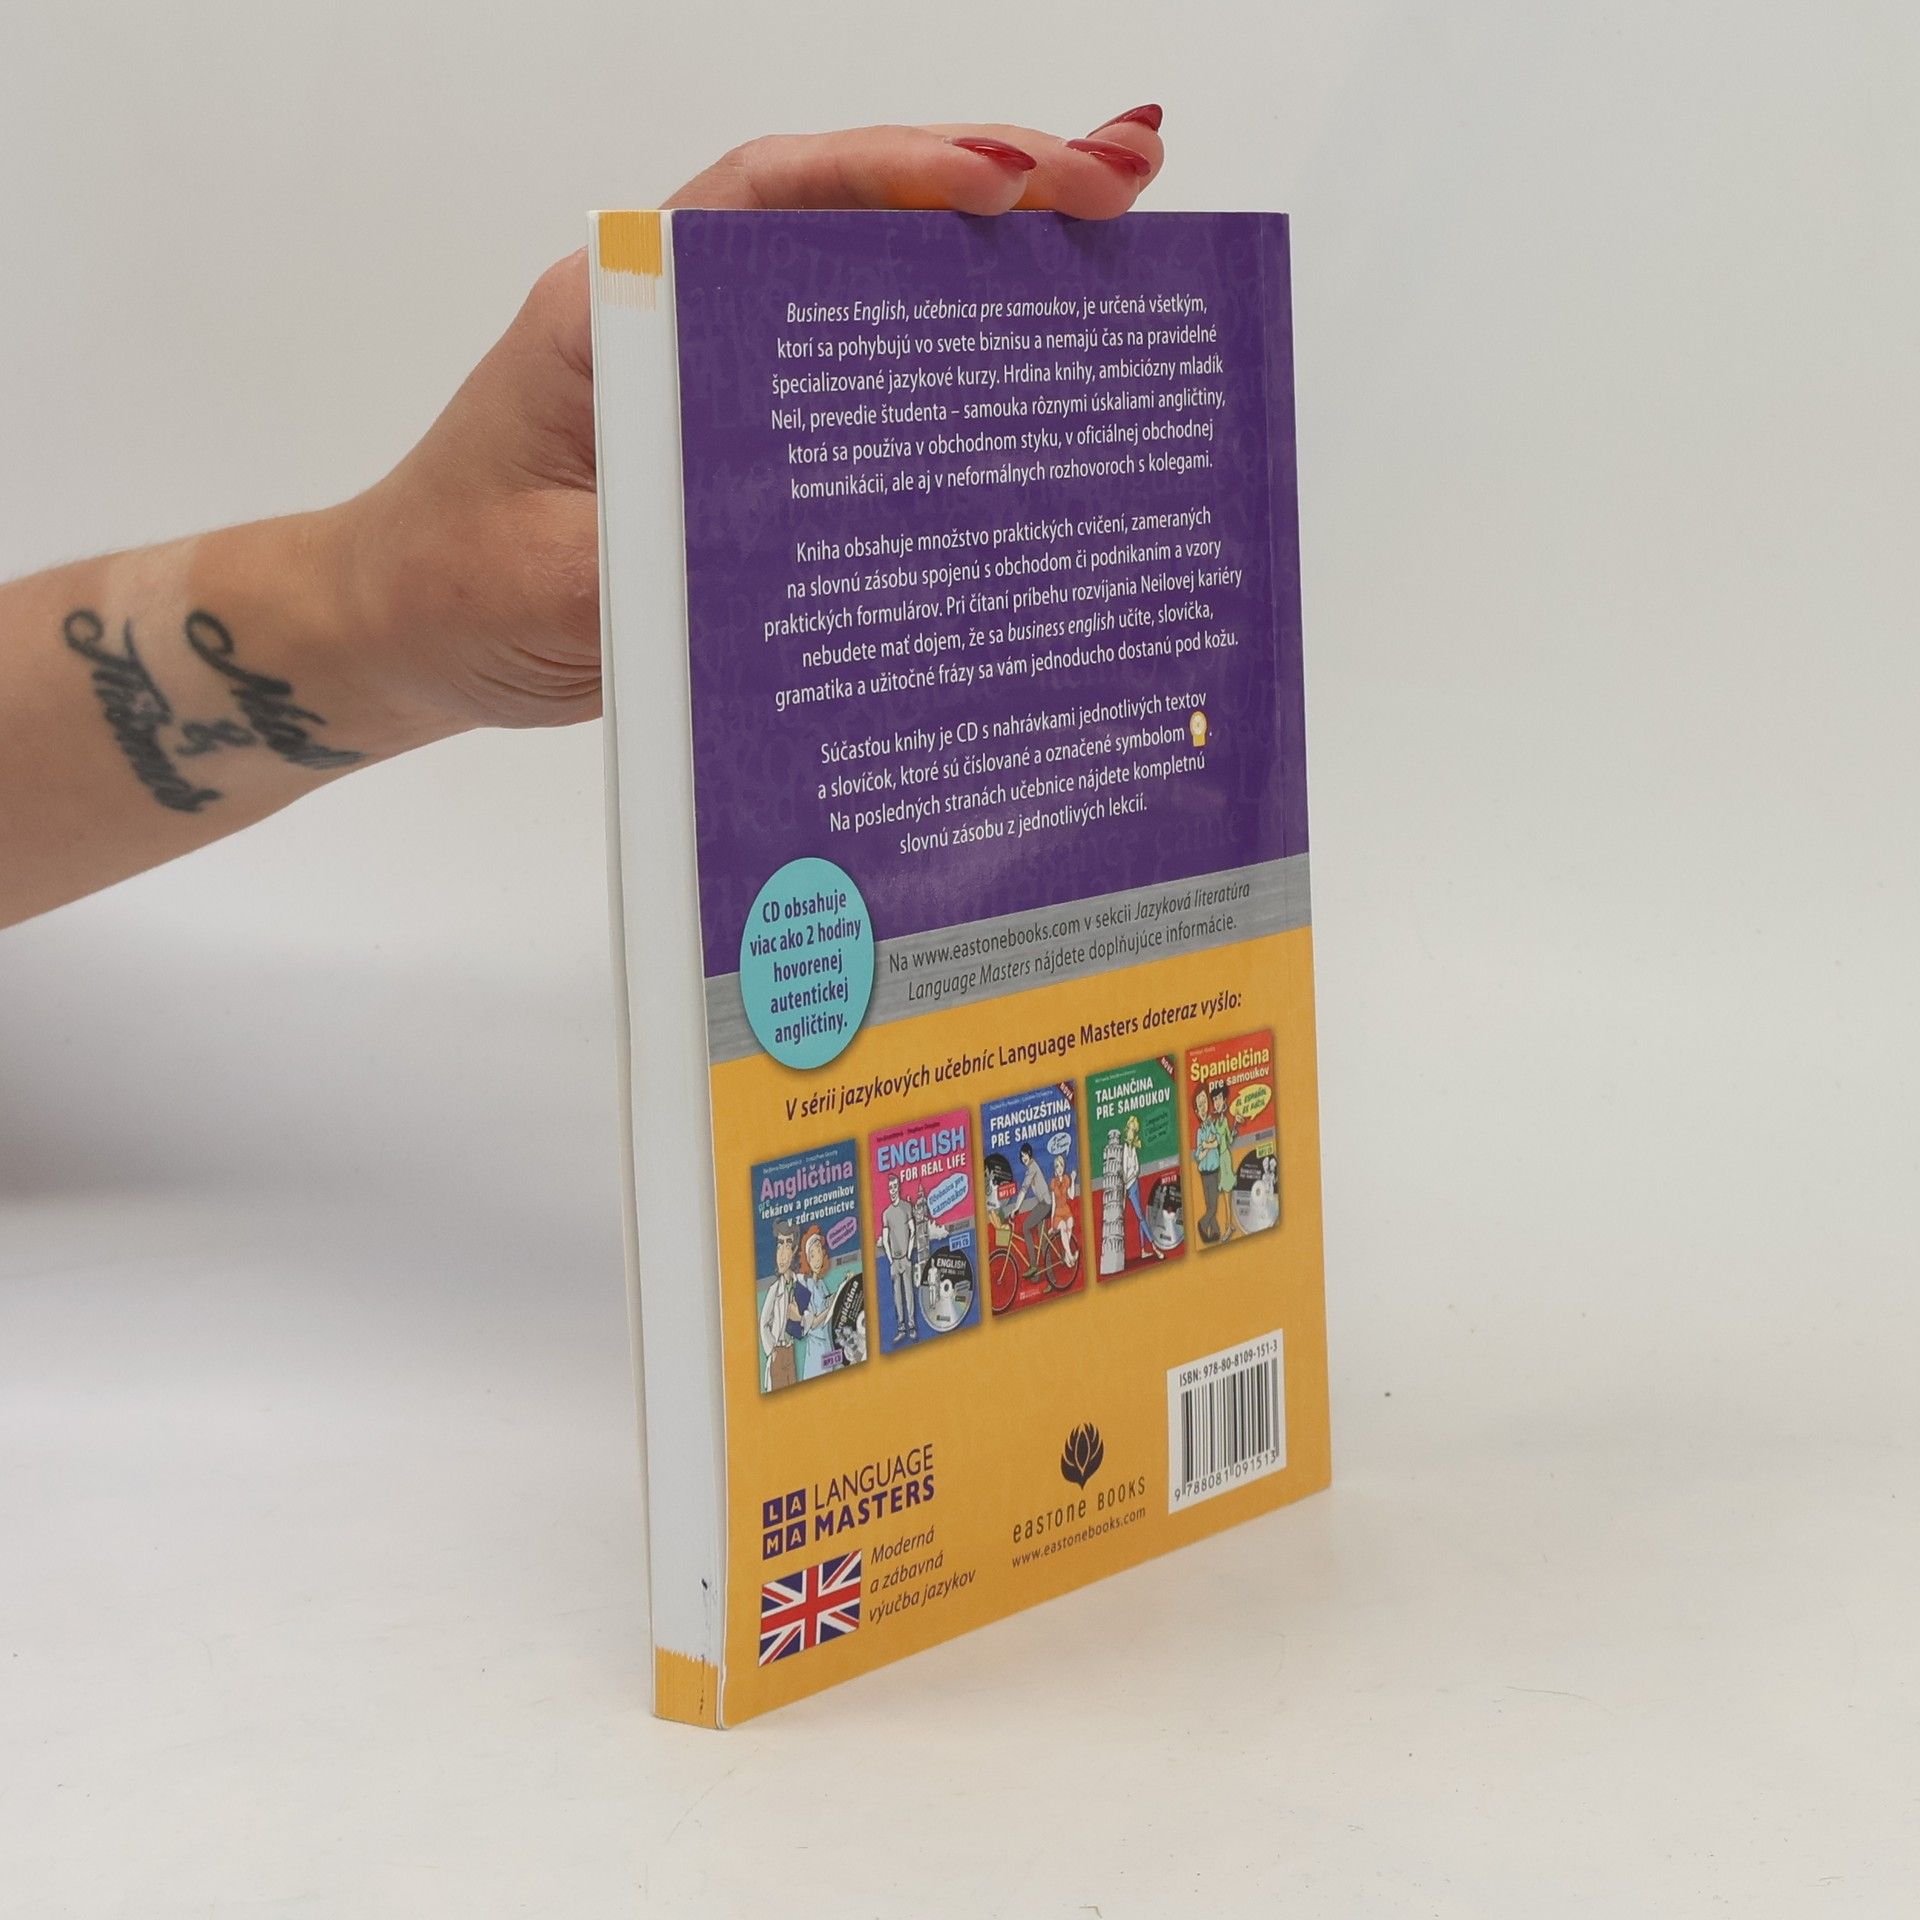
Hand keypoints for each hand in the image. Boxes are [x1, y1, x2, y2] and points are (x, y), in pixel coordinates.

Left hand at [335, 112, 1165, 739]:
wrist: (407, 639)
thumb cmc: (453, 588)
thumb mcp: (552, 580)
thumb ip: (666, 550)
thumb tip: (809, 546)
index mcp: (621, 310)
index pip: (769, 200)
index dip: (895, 177)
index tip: (1010, 180)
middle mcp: (683, 324)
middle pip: (852, 228)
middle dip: (995, 191)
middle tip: (1129, 182)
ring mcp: (724, 389)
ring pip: (873, 305)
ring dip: (996, 275)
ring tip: (1127, 245)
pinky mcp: (751, 459)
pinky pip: (867, 403)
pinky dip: (956, 384)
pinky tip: (1044, 381)